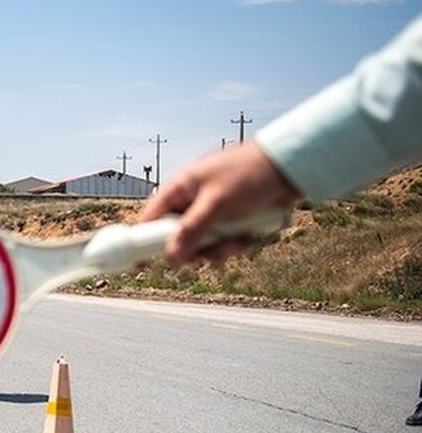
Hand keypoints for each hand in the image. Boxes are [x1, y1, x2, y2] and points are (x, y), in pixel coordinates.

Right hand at [138, 141, 299, 263]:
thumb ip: (192, 229)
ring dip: (218, 249)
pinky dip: (234, 244)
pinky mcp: (230, 221)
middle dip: (194, 249)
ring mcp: (212, 212)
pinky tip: (248, 235)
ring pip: (202, 244)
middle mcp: (192, 201)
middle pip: (177, 237)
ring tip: (236, 241)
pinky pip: (223, 243)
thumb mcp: (216, 202)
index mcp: (180, 188)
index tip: (140, 265)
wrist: (291, 168)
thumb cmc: (249, 172)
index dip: (143, 242)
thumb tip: (171, 255)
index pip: (150, 218)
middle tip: (204, 255)